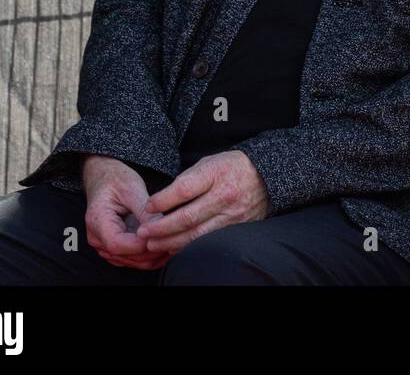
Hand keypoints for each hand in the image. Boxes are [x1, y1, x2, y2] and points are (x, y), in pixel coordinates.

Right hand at [82, 155, 171, 270]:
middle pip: (124, 256)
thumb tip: (159, 227)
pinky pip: (130, 258)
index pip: (117, 244)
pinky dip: (148, 256)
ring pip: (129, 261)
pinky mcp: (113, 247)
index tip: (162, 237)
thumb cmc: (116, 179)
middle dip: (151, 253)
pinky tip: (164, 248)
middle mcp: (96, 237)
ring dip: (151, 257)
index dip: (141, 244)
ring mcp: (103, 244)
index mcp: (97, 220)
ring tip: (173, 246)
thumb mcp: (132, 188)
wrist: (105, 178)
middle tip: (175, 243)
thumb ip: (144, 210)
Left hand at [135, 150, 268, 253]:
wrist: (267, 174)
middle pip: (187, 217)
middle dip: (160, 228)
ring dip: (170, 241)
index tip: (147, 207)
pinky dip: (188, 246)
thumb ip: (187, 180)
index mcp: (216, 173)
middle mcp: (225, 195)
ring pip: (196, 234)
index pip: (183, 190)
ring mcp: (233, 214)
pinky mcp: (238, 227)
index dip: (161, 201)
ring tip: (153, 243)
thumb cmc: (231, 167)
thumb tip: (161, 202)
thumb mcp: (209, 162)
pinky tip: (174, 246)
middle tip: (143, 232)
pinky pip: (208, 240)